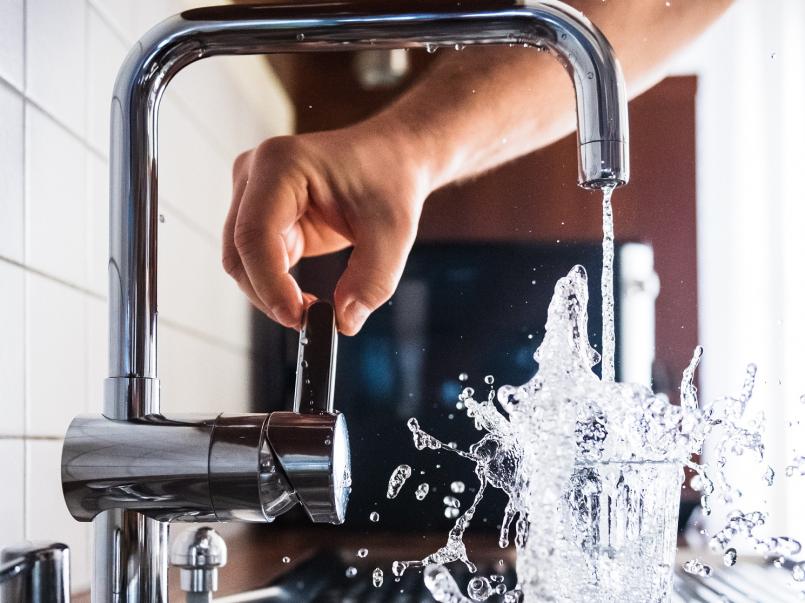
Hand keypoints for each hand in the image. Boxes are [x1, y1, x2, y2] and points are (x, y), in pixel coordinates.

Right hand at [222, 121, 432, 334]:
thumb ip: (373, 280)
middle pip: (239, 252)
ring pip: (242, 262)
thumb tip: (345, 321)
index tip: (298, 317)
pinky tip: (305, 298)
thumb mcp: (394, 232)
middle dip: (269, 294)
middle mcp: (255, 174)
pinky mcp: (261, 216)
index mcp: (281, 164)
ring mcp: (253, 194)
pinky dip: (276, 287)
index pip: (255, 234)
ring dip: (271, 294)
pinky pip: (257, 262)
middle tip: (309, 321)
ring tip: (313, 309)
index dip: (269, 283)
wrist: (392, 159)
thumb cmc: (390, 179)